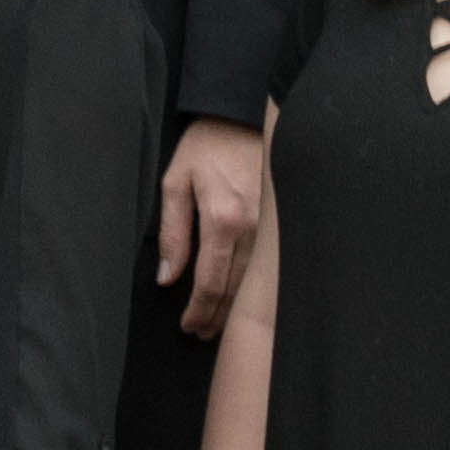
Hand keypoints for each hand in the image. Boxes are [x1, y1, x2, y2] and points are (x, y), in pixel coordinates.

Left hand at [150, 116, 276, 326]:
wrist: (243, 115)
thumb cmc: (206, 146)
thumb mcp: (175, 182)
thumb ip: (174, 232)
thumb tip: (169, 276)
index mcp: (222, 220)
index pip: (210, 282)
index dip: (198, 311)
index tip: (188, 325)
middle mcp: (252, 228)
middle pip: (235, 290)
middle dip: (216, 317)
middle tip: (201, 333)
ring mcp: (271, 226)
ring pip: (253, 283)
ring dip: (235, 307)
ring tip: (219, 324)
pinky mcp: (281, 222)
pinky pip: (266, 265)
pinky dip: (253, 288)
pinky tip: (245, 298)